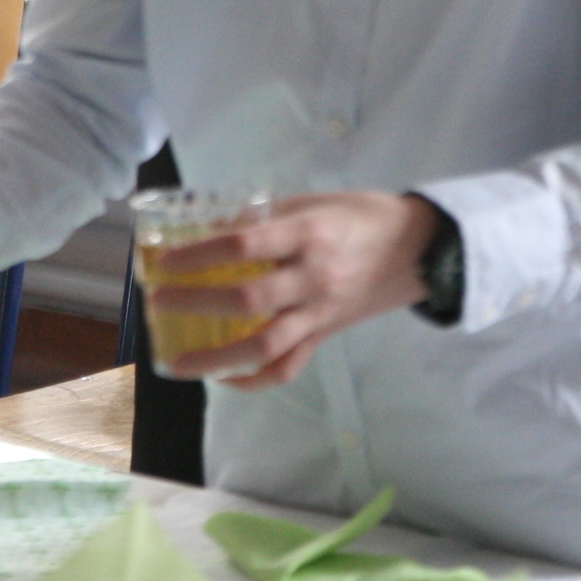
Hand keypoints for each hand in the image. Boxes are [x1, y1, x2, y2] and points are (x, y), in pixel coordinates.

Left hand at [149, 191, 438, 387]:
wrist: (421, 247)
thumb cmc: (364, 215)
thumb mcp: (315, 201)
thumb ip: (268, 216)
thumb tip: (214, 229)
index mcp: (308, 234)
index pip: (243, 245)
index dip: (198, 255)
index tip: (165, 261)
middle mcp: (313, 276)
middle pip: (247, 300)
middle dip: (195, 303)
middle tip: (159, 301)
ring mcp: (320, 311)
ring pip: (265, 346)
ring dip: (216, 359)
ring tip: (178, 363)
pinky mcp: (326, 334)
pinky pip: (288, 366)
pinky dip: (254, 379)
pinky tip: (226, 378)